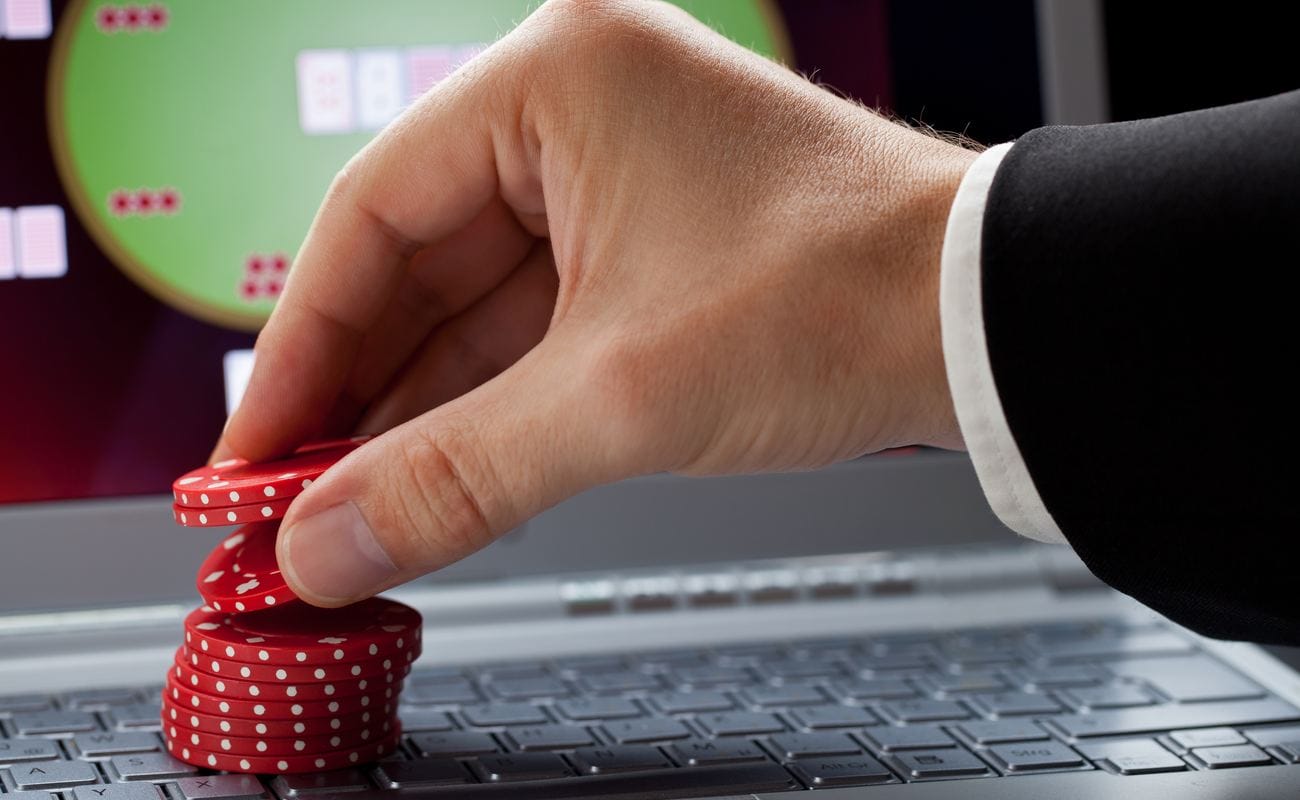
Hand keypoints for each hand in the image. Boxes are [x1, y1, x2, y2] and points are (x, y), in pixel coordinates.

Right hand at [216, 0, 977, 606]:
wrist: (990, 323)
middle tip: (294, 496)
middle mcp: (577, 110)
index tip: (253, 447)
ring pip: (475, 303)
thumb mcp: (618, 397)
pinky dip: (490, 401)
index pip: (370, 216)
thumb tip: (325, 541)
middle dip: (358, 390)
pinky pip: (536, 323)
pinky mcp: (651, 243)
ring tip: (354, 505)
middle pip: (416, 262)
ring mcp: (617, 177)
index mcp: (555, 78)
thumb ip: (456, 475)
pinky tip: (439, 472)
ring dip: (419, 408)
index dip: (298, 346)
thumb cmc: (843, 297)